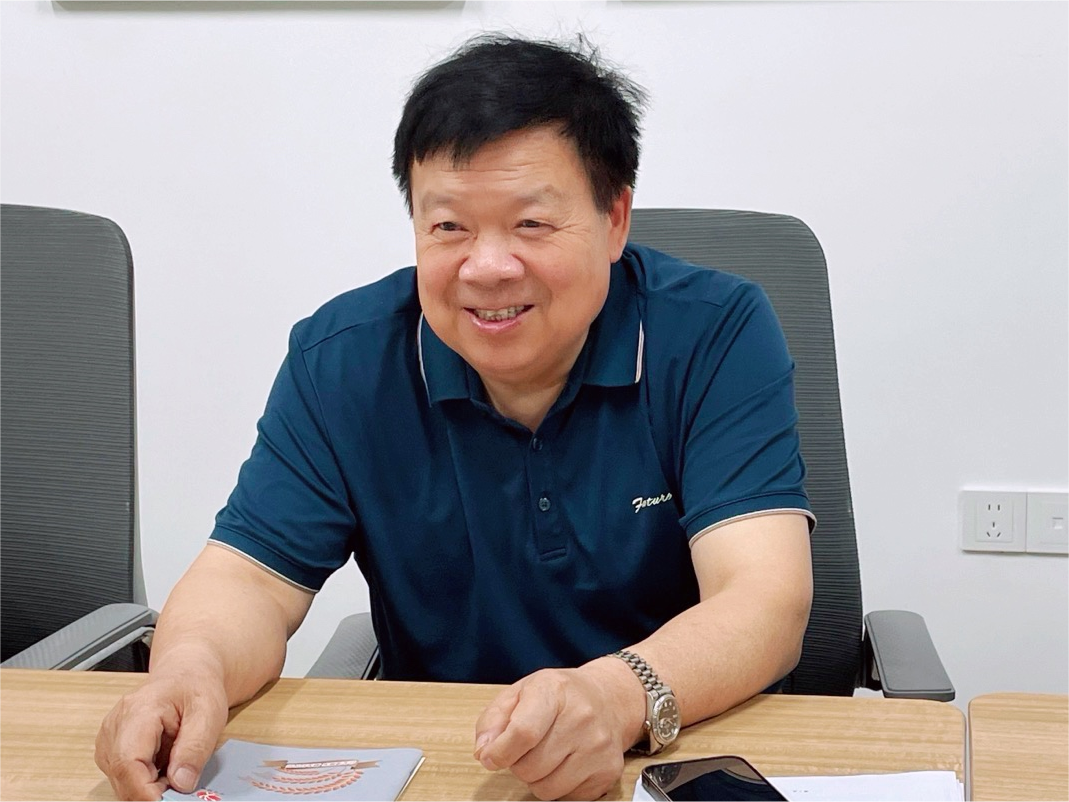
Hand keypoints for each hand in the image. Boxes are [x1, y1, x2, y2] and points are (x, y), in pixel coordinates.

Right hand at [95, 666, 228, 801]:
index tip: (167, 801)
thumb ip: (195, 747)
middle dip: (151, 790)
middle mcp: (114, 727)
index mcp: (137, 711)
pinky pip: (124, 778)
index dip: (144, 790)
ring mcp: (109, 740)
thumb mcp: (209, 712)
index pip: (127, 761)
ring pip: (121, 782)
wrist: (186, 673)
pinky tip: (166, 767)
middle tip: (183, 785)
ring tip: (177, 767)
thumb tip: (182, 783)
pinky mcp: (112, 750)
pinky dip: (146, 782)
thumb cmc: (196, 687)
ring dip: (149, 787)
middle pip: (122, 777)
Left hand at [474, 659, 644, 800]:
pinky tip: (566, 763)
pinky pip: (567, 798)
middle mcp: (582, 718)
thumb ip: (494, 719)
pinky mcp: (609, 771)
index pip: (523, 732)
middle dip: (519, 764)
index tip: (492, 756)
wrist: (609, 699)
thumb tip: (484, 751)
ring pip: (547, 789)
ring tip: (546, 756)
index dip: (500, 752)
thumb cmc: (561, 696)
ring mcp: (598, 746)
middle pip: (531, 767)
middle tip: (528, 749)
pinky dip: (559, 787)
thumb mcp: (521, 692)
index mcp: (554, 691)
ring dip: (538, 779)